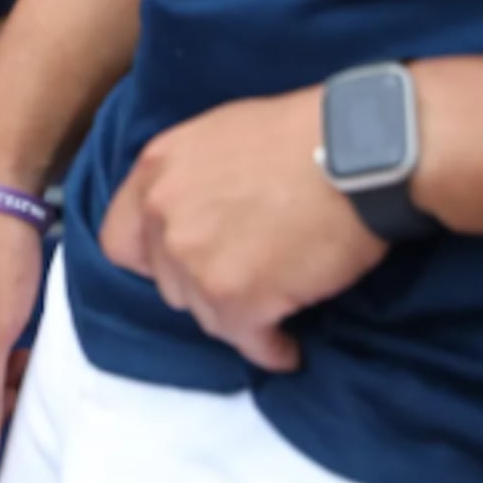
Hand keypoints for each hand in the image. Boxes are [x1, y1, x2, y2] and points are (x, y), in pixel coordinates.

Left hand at [97, 89, 387, 371]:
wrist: (360, 152)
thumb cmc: (307, 135)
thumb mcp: (223, 136)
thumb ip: (192, 178)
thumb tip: (196, 215)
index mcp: (157, 168)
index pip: (122, 240)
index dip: (155, 260)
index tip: (187, 267)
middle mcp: (164, 213)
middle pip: (169, 283)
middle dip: (206, 286)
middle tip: (248, 281)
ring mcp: (194, 257)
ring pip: (206, 314)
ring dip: (239, 316)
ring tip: (276, 307)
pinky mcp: (234, 296)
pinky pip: (246, 340)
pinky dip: (269, 347)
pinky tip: (288, 344)